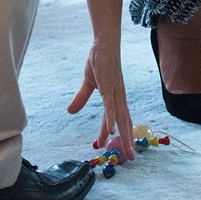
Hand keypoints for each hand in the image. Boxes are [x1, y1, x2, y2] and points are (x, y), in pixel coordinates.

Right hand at [67, 43, 134, 160]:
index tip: (109, 147)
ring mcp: (115, 92)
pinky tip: (111, 130)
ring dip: (124, 134)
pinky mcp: (109, 87)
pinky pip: (110, 106)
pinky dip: (112, 118)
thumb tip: (70, 112)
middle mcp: (118, 97)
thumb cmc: (99, 60)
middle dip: (128, 140)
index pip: (115, 119)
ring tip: (126, 150)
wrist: (103, 43)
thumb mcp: (88, 83)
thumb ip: (81, 98)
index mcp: (115, 96)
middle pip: (125, 122)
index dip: (114, 134)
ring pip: (121, 117)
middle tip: (131, 157)